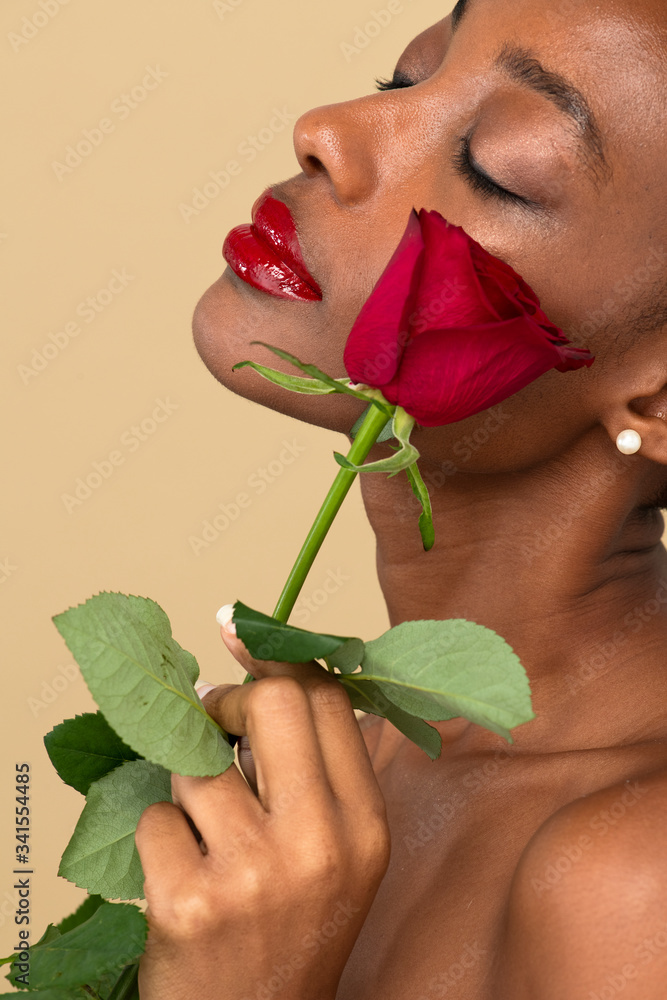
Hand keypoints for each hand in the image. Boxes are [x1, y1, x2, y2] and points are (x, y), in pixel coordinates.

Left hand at [135, 623, 390, 999]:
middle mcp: (319, 844)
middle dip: (228, 698)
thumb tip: (264, 671)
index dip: (278, 656)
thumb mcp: (339, 852)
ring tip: (204, 829)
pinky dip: (158, 838)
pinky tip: (181, 876)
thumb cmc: (294, 931)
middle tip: (213, 720)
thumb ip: (318, 769)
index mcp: (364, 824)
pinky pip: (154, 819)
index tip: (239, 633)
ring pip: (196, 762)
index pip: (328, 699)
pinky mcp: (189, 904)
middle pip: (272, 702)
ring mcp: (253, 875)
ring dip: (187, 785)